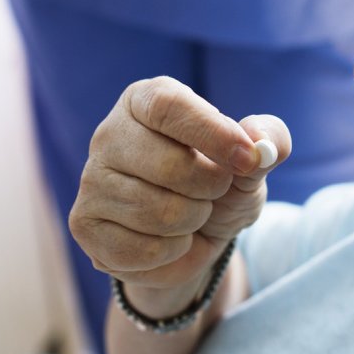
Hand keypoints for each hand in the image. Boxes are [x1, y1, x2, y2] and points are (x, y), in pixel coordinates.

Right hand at [69, 77, 290, 315]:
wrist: (195, 235)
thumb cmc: (221, 183)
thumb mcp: (254, 159)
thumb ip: (268, 140)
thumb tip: (260, 143)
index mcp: (146, 100)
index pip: (170, 106)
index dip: (215, 135)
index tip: (248, 159)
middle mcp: (109, 134)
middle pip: (169, 166)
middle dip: (210, 189)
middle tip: (212, 191)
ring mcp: (91, 180)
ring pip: (159, 213)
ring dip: (193, 222)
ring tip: (190, 214)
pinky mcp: (85, 225)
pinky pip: (142, 249)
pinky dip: (172, 252)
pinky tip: (169, 240)